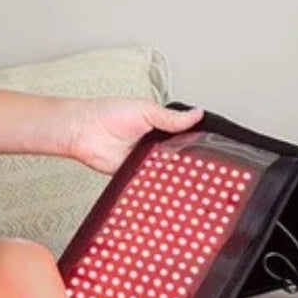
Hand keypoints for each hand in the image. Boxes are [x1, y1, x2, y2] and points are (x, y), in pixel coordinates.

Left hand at [59, 99, 203, 174]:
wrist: (83, 131)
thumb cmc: (107, 113)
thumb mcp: (145, 109)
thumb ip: (172, 117)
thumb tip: (197, 113)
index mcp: (159, 126)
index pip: (185, 136)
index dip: (197, 142)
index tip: (214, 149)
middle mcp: (154, 144)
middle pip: (178, 156)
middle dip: (188, 162)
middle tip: (205, 169)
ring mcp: (145, 160)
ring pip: (166, 171)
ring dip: (173, 175)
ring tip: (191, 181)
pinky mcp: (135, 175)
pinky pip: (150, 182)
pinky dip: (157, 185)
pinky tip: (168, 188)